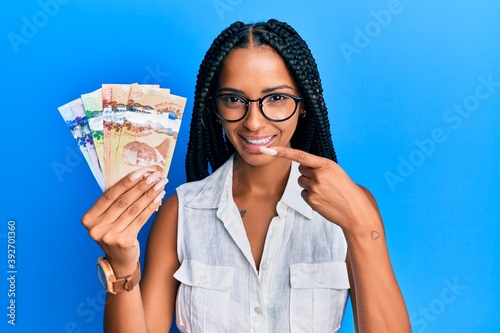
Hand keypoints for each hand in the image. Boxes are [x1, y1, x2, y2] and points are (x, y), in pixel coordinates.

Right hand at [81, 167, 167, 275]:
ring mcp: (109, 236)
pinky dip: (151, 207)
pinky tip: (159, 198)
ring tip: (161, 184)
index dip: (126, 182)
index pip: (109, 195)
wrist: (120, 260)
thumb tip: (137, 177)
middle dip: (142, 186)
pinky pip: (140, 219)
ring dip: (149, 194)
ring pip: (133, 209)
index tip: (141, 171)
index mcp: (89, 218)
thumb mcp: (108, 219)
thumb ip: (115, 202)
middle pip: (123, 201)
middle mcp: (96, 227)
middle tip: (155, 175)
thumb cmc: (115, 233)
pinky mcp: (123, 241)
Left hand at [260, 147, 378, 233]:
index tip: (269, 149)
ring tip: (325, 191)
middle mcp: (319, 175)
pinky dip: (310, 196)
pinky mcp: (311, 200)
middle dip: (308, 173)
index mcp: (326, 164)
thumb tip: (303, 169)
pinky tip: (323, 199)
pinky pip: (303, 193)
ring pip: (301, 181)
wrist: (356, 211)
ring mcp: (314, 188)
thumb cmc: (347, 190)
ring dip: (309, 185)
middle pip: (300, 169)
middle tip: (323, 181)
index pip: (300, 156)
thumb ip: (320, 168)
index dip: (283, 152)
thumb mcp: (337, 172)